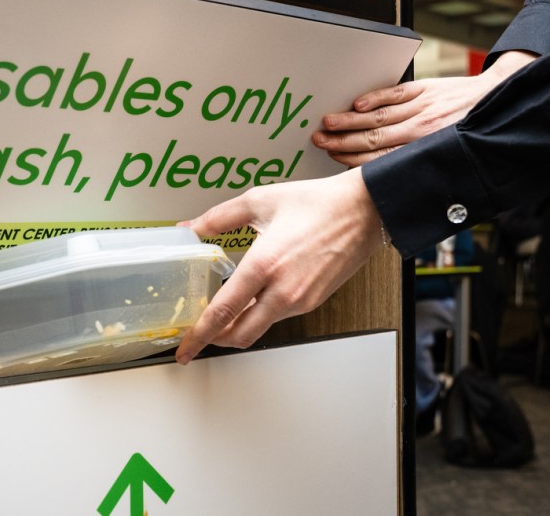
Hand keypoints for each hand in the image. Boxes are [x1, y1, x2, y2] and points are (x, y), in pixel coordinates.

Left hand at [175, 168, 382, 364]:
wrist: (364, 211)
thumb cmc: (318, 204)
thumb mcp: (259, 201)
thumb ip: (219, 217)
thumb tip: (192, 227)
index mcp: (264, 265)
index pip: (222, 312)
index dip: (199, 335)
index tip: (184, 348)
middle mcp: (283, 291)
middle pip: (240, 334)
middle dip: (215, 339)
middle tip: (198, 335)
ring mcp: (300, 300)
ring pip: (259, 327)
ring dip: (238, 326)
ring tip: (222, 313)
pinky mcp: (313, 302)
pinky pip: (278, 317)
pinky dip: (259, 315)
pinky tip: (252, 298)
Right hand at [312, 50, 536, 166]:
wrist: (501, 101)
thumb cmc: (477, 136)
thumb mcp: (456, 163)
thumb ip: (427, 173)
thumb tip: (404, 190)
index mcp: (426, 152)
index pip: (380, 158)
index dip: (353, 159)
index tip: (333, 159)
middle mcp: (420, 131)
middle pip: (372, 138)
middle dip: (341, 141)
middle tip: (319, 141)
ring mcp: (421, 108)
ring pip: (378, 117)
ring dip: (350, 120)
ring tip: (327, 123)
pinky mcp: (424, 90)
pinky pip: (395, 94)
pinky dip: (375, 98)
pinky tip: (357, 103)